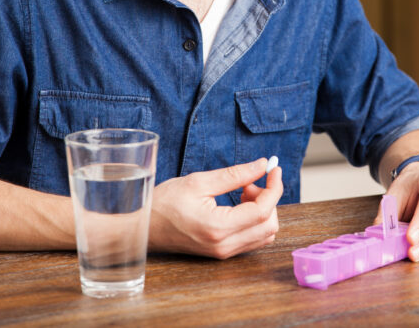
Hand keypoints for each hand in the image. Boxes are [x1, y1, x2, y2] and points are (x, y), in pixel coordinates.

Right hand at [148, 158, 282, 258]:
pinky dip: (254, 220)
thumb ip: (235, 174)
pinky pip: (253, 239)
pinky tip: (238, 206)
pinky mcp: (222, 253)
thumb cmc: (164, 203)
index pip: (263, 210)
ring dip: (262, 210)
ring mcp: (224, 252)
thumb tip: (262, 165)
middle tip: (247, 183)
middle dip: (267, 199)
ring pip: (265, 234)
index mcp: (218, 227)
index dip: (274, 187)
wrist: (144, 228)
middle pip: (270, 224)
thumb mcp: (199, 181)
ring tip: (241, 194)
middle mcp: (224, 245)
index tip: (274, 169)